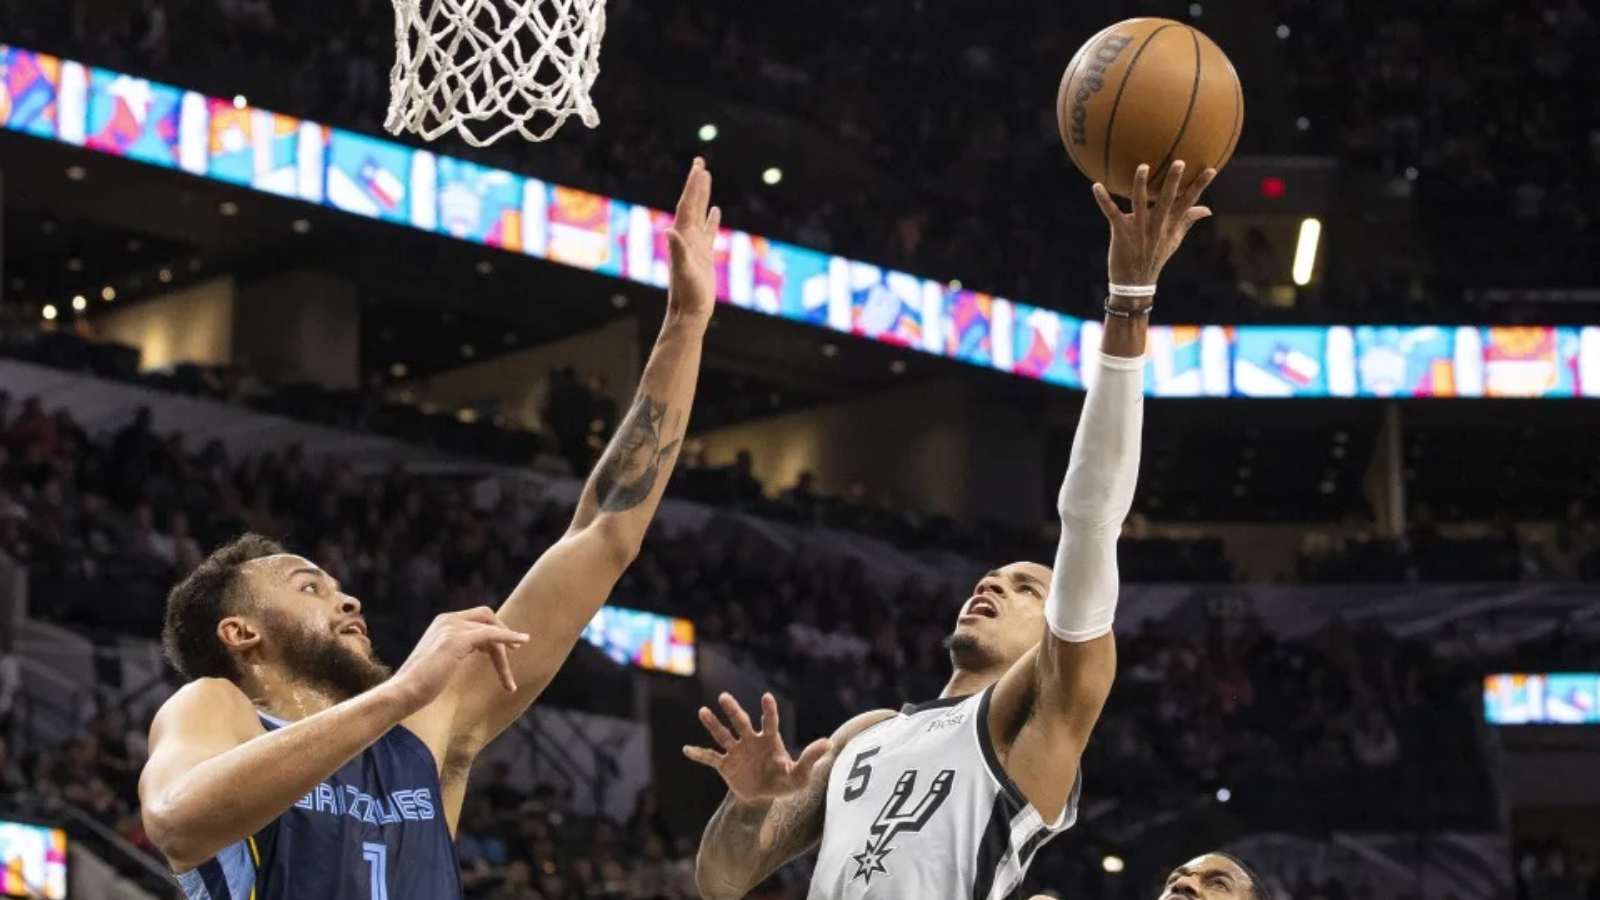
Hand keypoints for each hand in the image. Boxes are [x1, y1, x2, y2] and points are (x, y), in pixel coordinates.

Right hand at [387, 607, 527, 711]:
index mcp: (442, 623)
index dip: (494, 630)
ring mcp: (452, 627)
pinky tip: (522, 642)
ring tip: (509, 684)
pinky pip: (491, 635)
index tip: (507, 648)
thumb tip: (464, 657)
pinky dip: (509, 637)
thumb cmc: (419, 685)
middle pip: (487, 619)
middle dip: (503, 635)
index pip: (477, 618)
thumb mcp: (439, 662)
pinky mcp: (457, 640)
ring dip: (503, 656)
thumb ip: (454, 653)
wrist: (403, 693)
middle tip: (515, 653)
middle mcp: (447, 620)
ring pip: (491, 632)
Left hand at [666, 157, 721, 322]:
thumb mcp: (685, 272)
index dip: (693, 185)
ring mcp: (695, 246)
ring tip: (706, 177)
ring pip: (700, 214)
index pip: (688, 205)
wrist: (689, 312)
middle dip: (696, 183)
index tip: (699, 166)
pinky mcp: (704, 256)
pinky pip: (709, 231)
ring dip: (703, 196)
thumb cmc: (688, 294)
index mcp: (683, 236)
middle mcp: (686, 237)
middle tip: (700, 161)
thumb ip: (678, 251)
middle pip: (692, 204)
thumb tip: (670, 232)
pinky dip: (712, 219)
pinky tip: (715, 211)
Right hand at [682, 692, 830, 803]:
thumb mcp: (799, 776)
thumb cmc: (784, 783)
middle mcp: (751, 741)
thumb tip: (829, 743)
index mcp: (770, 741)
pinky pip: (710, 757)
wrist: (763, 798)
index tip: (766, 697)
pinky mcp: (725, 765)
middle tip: (724, 697)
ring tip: (702, 711)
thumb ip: (811, 759)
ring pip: (723, 735)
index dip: (768, 710)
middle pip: (741, 722)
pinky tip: (686, 749)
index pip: (770, 722)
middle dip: (733, 710)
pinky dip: (699, 754)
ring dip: (712, 724)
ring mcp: (736, 752)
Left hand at [1092, 160, 1216, 287]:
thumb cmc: (1154, 258)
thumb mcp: (1174, 241)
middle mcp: (1156, 225)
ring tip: (1143, 166)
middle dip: (1173, 181)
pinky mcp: (1121, 232)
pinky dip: (1103, 200)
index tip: (1211, 169)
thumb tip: (1208, 209)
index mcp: (1170, 225)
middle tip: (1179, 162)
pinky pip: (1111, 213)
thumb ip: (1188, 221)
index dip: (1200, 186)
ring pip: (1139, 202)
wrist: (1135, 283)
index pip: (1189, 203)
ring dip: (1140, 184)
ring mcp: (1138, 229)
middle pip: (1167, 200)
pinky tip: (1096, 186)